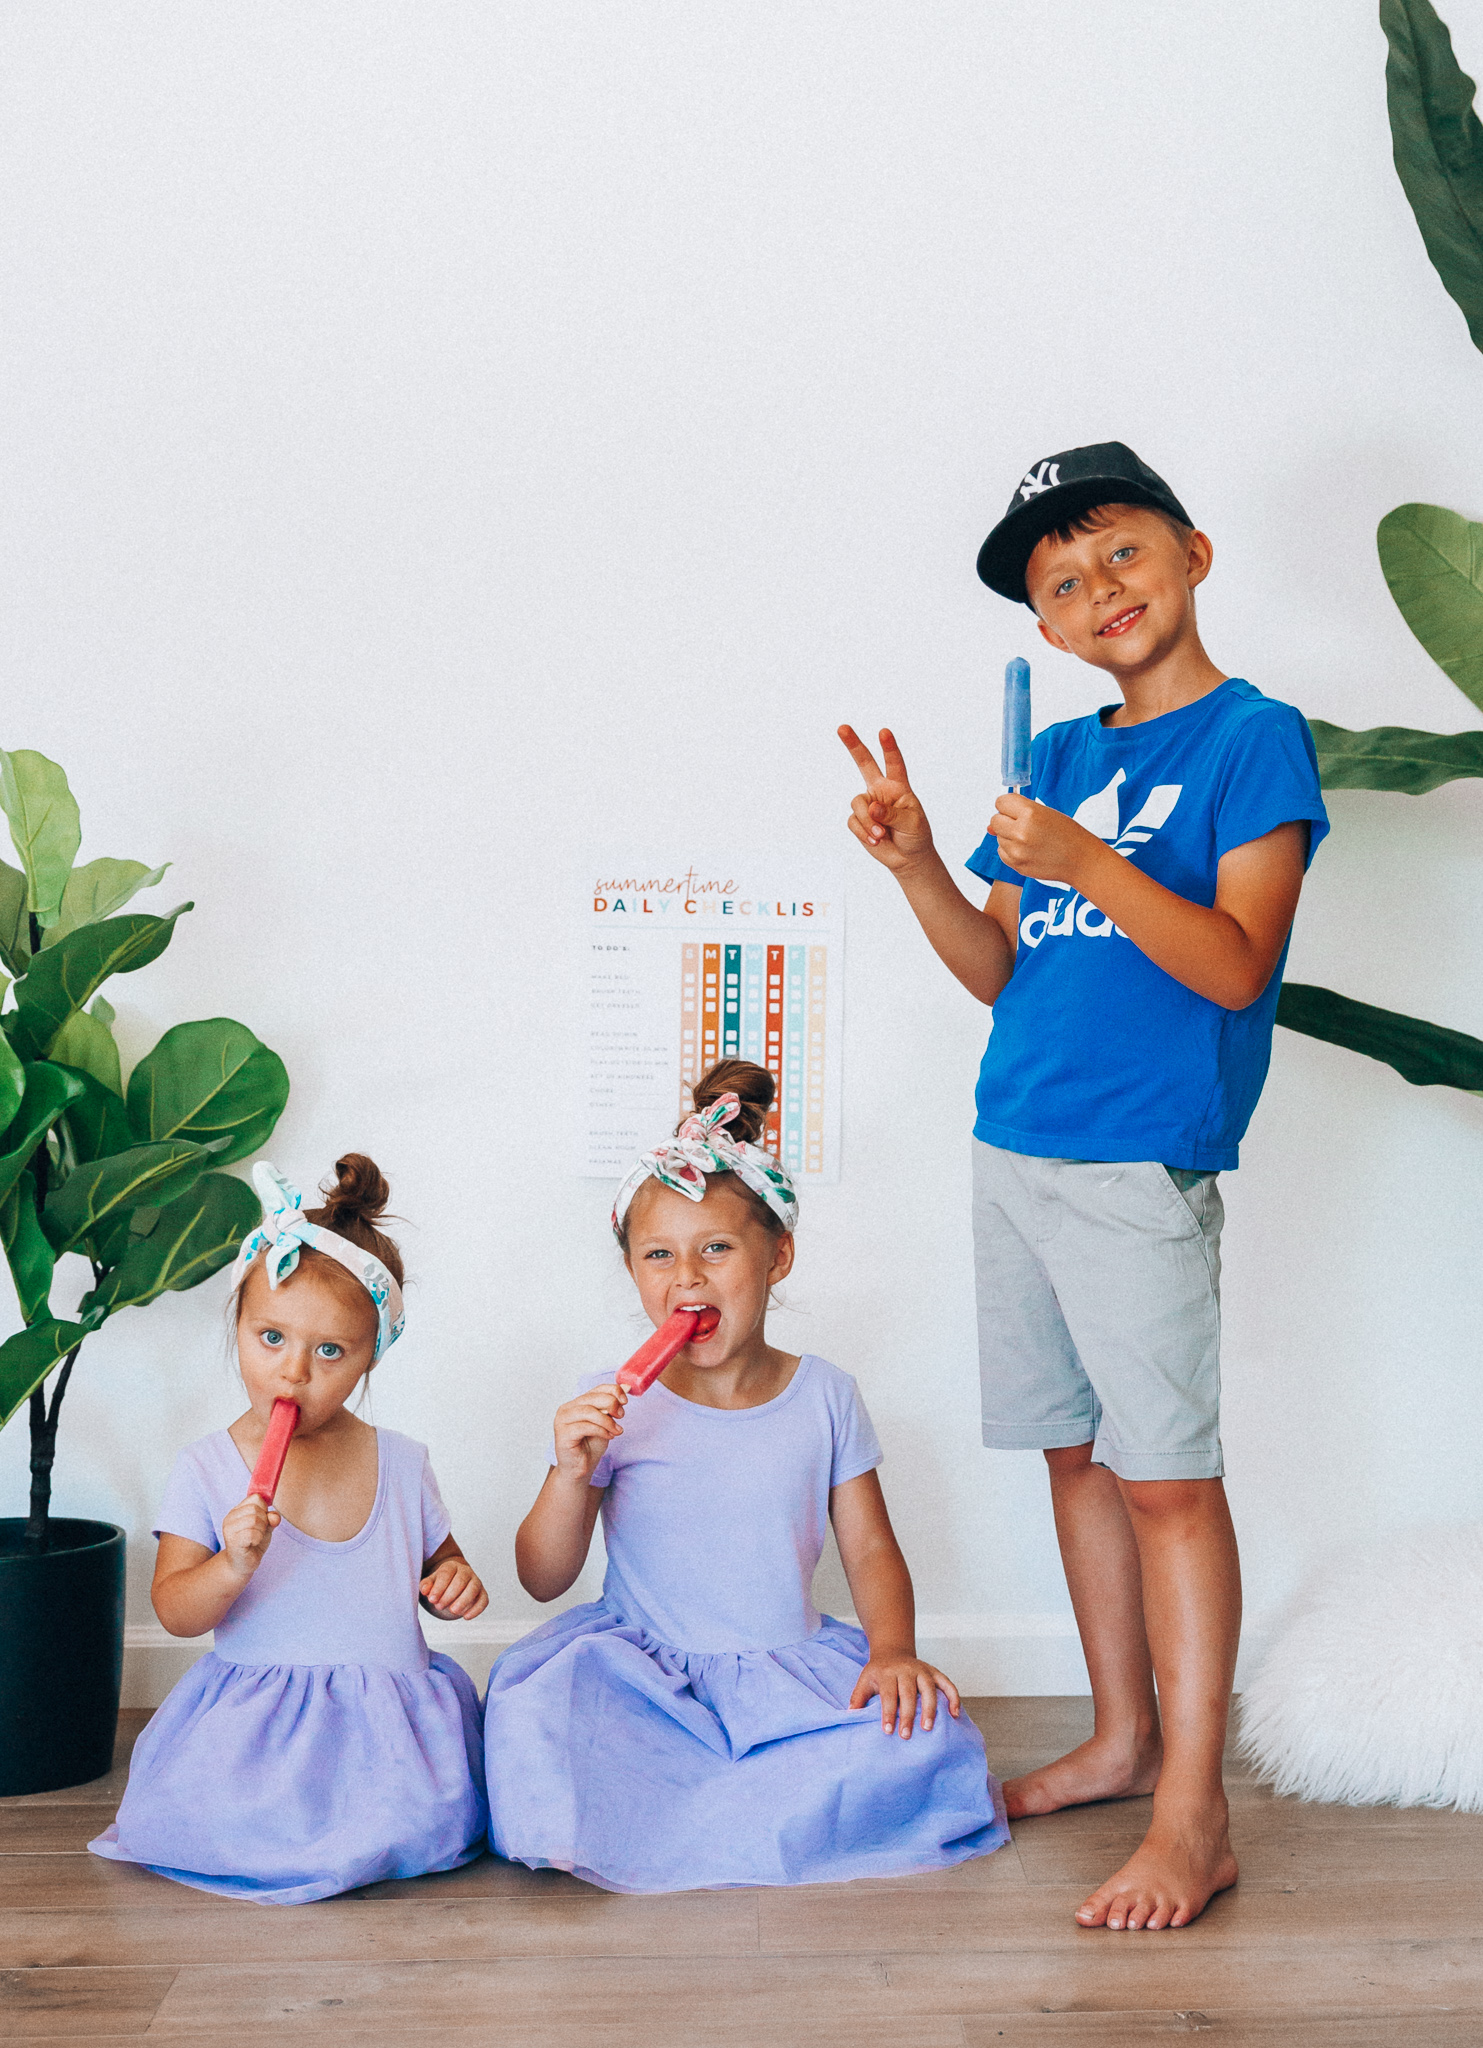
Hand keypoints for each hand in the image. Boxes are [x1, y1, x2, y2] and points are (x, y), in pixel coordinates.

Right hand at [220, 1493, 278, 1580]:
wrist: (243, 1564)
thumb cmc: (254, 1543)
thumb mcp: (266, 1527)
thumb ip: (271, 1518)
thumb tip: (274, 1517)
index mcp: (237, 1510)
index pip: (256, 1497)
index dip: (264, 1509)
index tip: (261, 1521)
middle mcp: (230, 1517)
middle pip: (256, 1509)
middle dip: (264, 1521)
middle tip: (258, 1533)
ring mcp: (229, 1529)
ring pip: (254, 1520)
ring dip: (261, 1531)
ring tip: (255, 1539)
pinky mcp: (232, 1541)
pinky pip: (252, 1534)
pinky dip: (257, 1539)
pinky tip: (252, 1544)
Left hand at [420, 1555, 488, 1619]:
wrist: (452, 1584)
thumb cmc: (440, 1584)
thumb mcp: (430, 1583)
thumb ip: (426, 1585)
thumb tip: (425, 1590)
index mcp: (451, 1566)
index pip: (446, 1573)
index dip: (439, 1587)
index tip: (432, 1599)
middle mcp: (466, 1571)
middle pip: (460, 1580)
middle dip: (449, 1595)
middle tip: (439, 1606)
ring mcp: (476, 1582)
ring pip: (473, 1589)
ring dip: (463, 1601)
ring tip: (452, 1611)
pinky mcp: (482, 1593)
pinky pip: (483, 1600)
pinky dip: (476, 1609)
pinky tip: (466, 1617)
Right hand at [553, 1383, 626, 1483]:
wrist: (580, 1469)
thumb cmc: (591, 1446)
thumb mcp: (605, 1423)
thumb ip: (611, 1408)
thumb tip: (627, 1387)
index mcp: (577, 1403)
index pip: (597, 1388)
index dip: (613, 1391)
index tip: (625, 1401)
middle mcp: (567, 1409)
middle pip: (593, 1398)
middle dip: (612, 1405)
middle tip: (621, 1416)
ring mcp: (562, 1420)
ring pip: (589, 1411)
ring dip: (607, 1421)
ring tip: (617, 1431)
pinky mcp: (563, 1434)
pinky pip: (585, 1426)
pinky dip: (601, 1430)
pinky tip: (608, 1436)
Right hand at [838, 726, 935, 873]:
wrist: (907, 858)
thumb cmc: (915, 835)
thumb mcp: (912, 823)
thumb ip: (891, 814)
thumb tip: (871, 808)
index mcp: (898, 786)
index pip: (894, 763)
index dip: (889, 748)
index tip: (884, 732)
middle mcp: (881, 790)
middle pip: (864, 763)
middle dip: (853, 745)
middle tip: (842, 727)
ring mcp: (868, 804)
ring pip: (857, 804)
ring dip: (867, 822)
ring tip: (880, 835)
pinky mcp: (858, 820)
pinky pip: (853, 822)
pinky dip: (864, 833)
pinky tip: (875, 840)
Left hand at [850, 1653, 960, 1737]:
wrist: (892, 1650)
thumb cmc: (878, 1672)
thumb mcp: (864, 1680)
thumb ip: (858, 1697)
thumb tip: (850, 1715)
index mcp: (888, 1673)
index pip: (889, 1694)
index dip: (888, 1713)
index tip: (888, 1731)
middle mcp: (906, 1670)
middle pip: (908, 1693)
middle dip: (908, 1715)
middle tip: (906, 1735)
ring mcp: (922, 1670)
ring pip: (929, 1688)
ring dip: (930, 1708)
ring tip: (928, 1728)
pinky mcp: (934, 1672)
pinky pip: (947, 1683)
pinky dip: (953, 1697)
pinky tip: (954, 1714)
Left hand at [988, 793, 1101, 886]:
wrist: (1080, 860)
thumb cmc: (1066, 834)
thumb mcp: (1046, 813)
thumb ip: (1018, 813)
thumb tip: (989, 827)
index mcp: (1030, 813)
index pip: (1001, 801)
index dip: (1007, 805)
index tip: (1015, 809)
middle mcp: (1021, 831)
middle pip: (995, 820)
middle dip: (1005, 820)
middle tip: (1023, 824)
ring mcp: (1017, 850)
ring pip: (998, 837)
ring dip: (1009, 837)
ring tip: (1031, 840)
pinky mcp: (1017, 865)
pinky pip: (1002, 852)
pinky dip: (1011, 850)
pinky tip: (1029, 850)